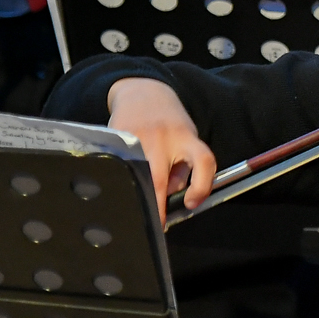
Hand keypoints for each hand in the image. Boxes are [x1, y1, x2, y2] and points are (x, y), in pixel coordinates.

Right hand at [106, 76, 216, 210]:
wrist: (144, 92)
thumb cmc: (170, 124)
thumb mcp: (186, 139)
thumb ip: (182, 168)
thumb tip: (167, 199)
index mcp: (186, 138)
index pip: (203, 161)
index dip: (202, 186)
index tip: (192, 203)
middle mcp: (162, 138)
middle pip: (158, 178)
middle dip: (156, 206)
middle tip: (154, 225)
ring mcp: (135, 137)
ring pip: (134, 175)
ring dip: (136, 193)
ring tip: (134, 204)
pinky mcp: (114, 138)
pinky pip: (117, 167)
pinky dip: (119, 180)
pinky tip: (120, 185)